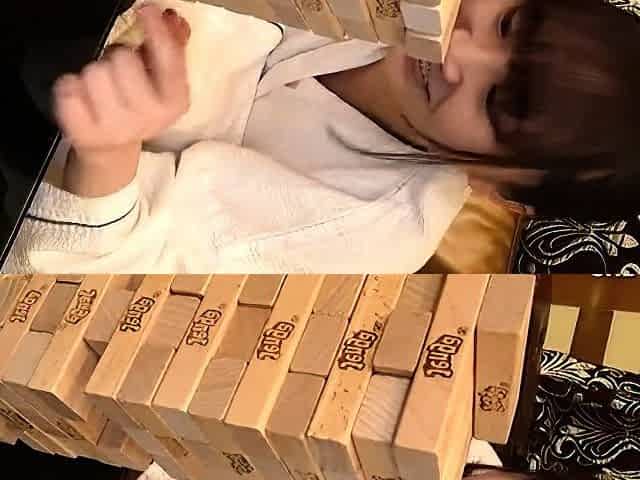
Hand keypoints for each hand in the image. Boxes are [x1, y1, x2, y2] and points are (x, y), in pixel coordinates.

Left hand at [53, 4, 190, 159]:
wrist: (114, 148)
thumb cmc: (139, 105)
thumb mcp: (161, 81)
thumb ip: (170, 47)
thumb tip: (172, 19)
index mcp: (174, 103)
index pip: (168, 58)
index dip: (156, 30)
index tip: (147, 10)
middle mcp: (149, 117)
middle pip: (123, 58)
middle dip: (118, 59)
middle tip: (120, 74)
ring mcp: (116, 127)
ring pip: (93, 71)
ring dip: (95, 74)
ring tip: (103, 89)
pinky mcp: (84, 131)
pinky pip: (69, 88)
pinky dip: (72, 88)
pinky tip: (84, 99)